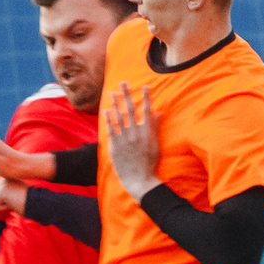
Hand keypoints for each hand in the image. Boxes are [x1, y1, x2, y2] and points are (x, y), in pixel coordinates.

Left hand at [0, 176, 25, 217]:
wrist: (37, 203)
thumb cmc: (27, 201)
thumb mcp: (12, 194)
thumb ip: (2, 193)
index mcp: (5, 176)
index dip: (4, 200)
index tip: (16, 196)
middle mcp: (2, 177)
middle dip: (2, 202)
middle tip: (16, 199)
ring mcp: (1, 184)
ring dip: (2, 205)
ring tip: (14, 200)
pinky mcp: (1, 191)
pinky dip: (2, 208)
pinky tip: (13, 202)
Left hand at [104, 82, 160, 197]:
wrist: (140, 180)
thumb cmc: (149, 163)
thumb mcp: (155, 145)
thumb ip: (155, 128)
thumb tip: (158, 112)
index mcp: (147, 133)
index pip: (147, 111)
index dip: (146, 98)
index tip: (145, 86)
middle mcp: (136, 134)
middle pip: (131, 110)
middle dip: (127, 95)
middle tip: (123, 83)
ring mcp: (125, 140)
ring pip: (119, 117)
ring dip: (115, 103)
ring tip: (112, 93)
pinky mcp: (115, 146)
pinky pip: (111, 129)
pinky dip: (108, 119)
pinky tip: (105, 111)